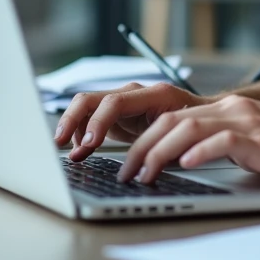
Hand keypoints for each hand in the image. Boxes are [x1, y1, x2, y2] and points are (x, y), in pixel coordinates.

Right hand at [53, 82, 210, 161]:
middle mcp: (134, 93)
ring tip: (72, 154)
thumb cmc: (195, 125)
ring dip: (73, 129)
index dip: (98, 123)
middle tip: (58, 143)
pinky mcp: (116, 113)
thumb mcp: (181, 136)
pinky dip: (81, 134)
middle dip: (71, 120)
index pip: (115, 102)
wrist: (201, 117)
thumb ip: (161, 145)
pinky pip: (91, 118)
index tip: (87, 145)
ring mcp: (123, 101)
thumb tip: (143, 165)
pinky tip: (81, 151)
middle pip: (91, 98)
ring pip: (86, 106)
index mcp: (154, 94)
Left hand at [116, 94, 259, 187]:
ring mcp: (247, 122)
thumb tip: (186, 159)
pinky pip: (223, 141)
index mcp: (229, 109)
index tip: (128, 161)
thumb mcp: (252, 142)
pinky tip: (185, 164)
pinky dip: (199, 153)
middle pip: (172, 121)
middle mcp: (234, 109)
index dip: (145, 138)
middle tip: (125, 172)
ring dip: (159, 152)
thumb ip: (223, 143)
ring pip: (188, 128)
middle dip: (141, 147)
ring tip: (143, 174)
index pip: (174, 118)